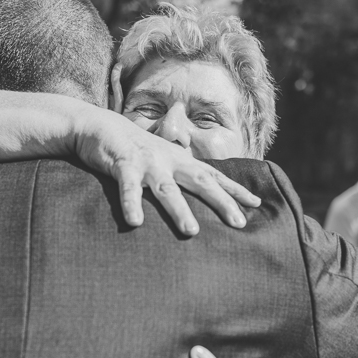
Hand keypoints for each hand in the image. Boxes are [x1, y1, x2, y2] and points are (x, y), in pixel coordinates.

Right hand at [72, 112, 260, 235]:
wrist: (100, 125)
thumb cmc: (135, 148)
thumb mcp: (163, 159)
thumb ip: (180, 174)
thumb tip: (202, 193)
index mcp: (181, 160)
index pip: (214, 175)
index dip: (235, 189)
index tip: (257, 203)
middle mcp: (169, 160)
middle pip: (200, 181)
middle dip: (221, 202)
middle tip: (239, 223)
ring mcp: (147, 162)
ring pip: (166, 189)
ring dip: (179, 210)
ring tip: (192, 231)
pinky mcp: (122, 164)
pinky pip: (127, 188)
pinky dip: (131, 204)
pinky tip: (135, 222)